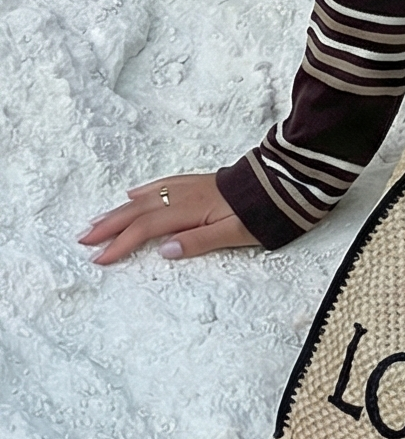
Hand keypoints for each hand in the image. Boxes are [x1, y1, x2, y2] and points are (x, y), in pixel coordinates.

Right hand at [78, 174, 262, 264]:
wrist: (287, 180)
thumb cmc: (265, 211)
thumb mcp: (238, 233)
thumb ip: (201, 242)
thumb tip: (165, 250)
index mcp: (192, 210)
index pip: (148, 229)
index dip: (121, 243)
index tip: (99, 258)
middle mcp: (186, 195)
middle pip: (140, 211)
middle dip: (110, 224)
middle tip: (83, 238)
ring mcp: (192, 186)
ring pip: (148, 197)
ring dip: (121, 210)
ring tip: (98, 220)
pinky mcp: (200, 181)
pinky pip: (163, 184)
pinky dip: (144, 191)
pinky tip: (134, 194)